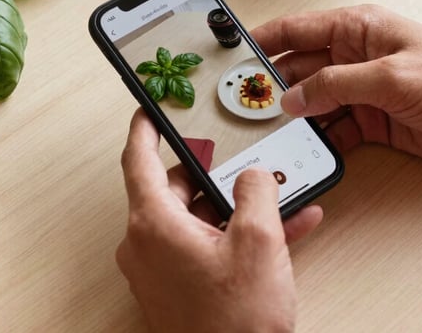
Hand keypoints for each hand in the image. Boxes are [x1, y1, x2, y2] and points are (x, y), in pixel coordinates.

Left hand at [116, 109, 323, 332]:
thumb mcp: (259, 241)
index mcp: (153, 224)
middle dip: (214, 175)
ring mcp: (160, 270)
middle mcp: (147, 245)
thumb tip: (254, 177)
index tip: (149, 110)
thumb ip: (257, 191)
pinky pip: (206, 248)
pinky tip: (285, 232)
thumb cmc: (236, 322)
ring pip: (198, 220)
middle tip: (238, 161)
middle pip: (175, 190)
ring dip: (238, 210)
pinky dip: (237, 238)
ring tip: (280, 201)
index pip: (137, 159)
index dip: (144, 128)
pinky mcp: (177, 288)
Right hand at [252, 5, 421, 165]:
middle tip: (246, 105)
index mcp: (359, 29)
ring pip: (313, 101)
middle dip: (273, 86)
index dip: (264, 40)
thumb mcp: (391, 77)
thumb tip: (293, 96)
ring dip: (295, 116)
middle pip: (299, 69)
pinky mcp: (372, 120)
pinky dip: (320, 139)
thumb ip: (336, 84)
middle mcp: (355, 57)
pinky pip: (334, 129)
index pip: (298, 29)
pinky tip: (307, 149)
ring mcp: (362, 90)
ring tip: (269, 131)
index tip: (235, 56)